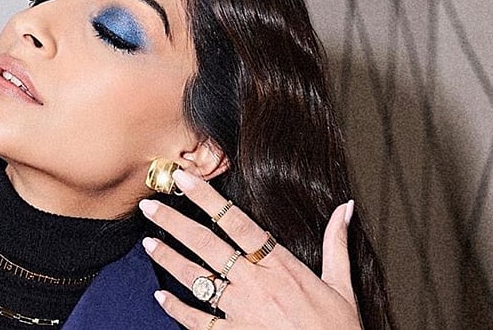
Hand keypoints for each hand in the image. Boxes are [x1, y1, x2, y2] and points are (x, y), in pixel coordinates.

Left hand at [138, 169, 360, 328]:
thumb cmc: (337, 329)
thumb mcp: (342, 284)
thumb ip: (336, 244)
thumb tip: (344, 209)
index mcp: (281, 265)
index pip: (236, 221)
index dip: (207, 197)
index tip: (185, 179)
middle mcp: (256, 284)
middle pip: (206, 244)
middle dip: (174, 222)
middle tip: (149, 205)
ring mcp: (241, 311)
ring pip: (196, 278)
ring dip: (169, 259)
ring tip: (148, 243)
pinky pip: (198, 321)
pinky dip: (177, 308)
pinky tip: (161, 296)